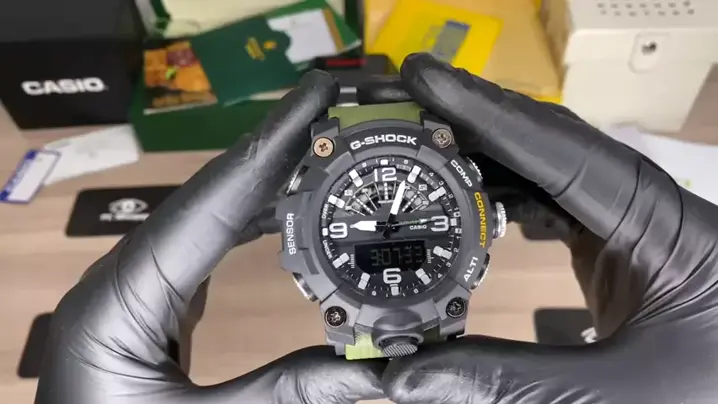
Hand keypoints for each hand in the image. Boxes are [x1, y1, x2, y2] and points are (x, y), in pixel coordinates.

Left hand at [35, 71, 384, 403]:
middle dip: (269, 151)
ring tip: (318, 152)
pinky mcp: (152, 308)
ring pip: (205, 219)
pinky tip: (282, 212)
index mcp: (120, 301)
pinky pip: (204, 248)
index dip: (268, 150)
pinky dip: (247, 223)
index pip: (208, 204)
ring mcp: (135, 291)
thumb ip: (290, 393)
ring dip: (262, 184)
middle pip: (206, 197)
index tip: (315, 103)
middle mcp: (121, 281)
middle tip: (328, 112)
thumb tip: (378, 372)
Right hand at [358, 53, 717, 402]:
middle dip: (477, 115)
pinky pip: (551, 197)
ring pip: (548, 165)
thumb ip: (509, 380)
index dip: (486, 112)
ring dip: (487, 152)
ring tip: (424, 143)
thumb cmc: (706, 393)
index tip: (424, 80)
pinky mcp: (615, 240)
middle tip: (410, 97)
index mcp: (663, 226)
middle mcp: (646, 206)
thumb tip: (408, 375)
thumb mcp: (614, 392)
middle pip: (550, 140)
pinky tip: (466, 195)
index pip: (560, 149)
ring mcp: (629, 220)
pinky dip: (504, 191)